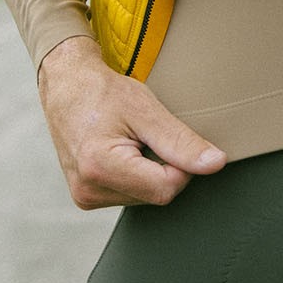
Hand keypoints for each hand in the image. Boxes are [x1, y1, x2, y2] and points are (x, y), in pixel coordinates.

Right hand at [37, 36, 226, 209]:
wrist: (67, 86)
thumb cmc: (102, 92)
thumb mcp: (146, 110)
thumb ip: (181, 142)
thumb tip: (215, 164)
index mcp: (99, 168)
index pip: (166, 188)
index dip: (181, 164)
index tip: (169, 136)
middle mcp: (88, 190)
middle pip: (157, 194)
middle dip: (163, 165)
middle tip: (144, 134)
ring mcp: (85, 196)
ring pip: (146, 196)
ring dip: (150, 169)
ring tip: (129, 140)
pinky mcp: (87, 196)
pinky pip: (131, 193)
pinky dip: (137, 173)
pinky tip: (122, 151)